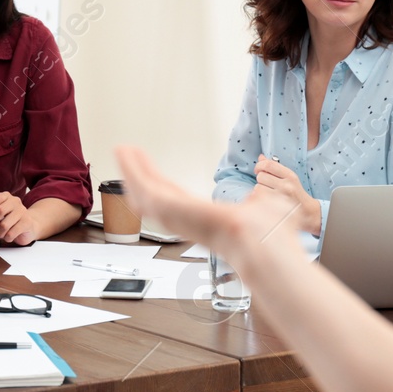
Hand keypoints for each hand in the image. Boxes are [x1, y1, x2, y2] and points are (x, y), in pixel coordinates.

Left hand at [0, 191, 36, 245]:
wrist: (27, 227)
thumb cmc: (7, 221)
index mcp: (6, 196)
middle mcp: (15, 201)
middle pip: (0, 210)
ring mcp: (22, 211)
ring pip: (5, 224)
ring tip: (0, 233)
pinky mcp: (27, 223)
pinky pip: (11, 233)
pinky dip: (7, 237)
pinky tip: (8, 236)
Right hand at [115, 146, 309, 264]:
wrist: (266, 240)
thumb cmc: (270, 234)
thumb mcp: (263, 205)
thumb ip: (257, 200)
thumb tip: (262, 193)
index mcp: (204, 219)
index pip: (174, 198)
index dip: (159, 182)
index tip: (149, 169)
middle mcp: (187, 220)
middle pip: (154, 194)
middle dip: (139, 175)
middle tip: (127, 155)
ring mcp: (176, 218)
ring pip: (144, 193)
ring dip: (131, 171)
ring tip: (122, 151)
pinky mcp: (169, 211)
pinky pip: (144, 189)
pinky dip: (133, 171)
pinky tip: (127, 155)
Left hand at [253, 155, 322, 233]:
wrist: (307, 212)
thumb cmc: (295, 194)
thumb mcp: (289, 178)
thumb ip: (274, 167)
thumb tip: (261, 157)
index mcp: (290, 175)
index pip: (268, 164)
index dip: (259, 166)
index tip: (258, 170)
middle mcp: (286, 185)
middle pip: (261, 176)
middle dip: (261, 180)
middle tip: (267, 185)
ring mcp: (281, 197)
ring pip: (258, 188)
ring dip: (259, 190)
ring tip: (268, 194)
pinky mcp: (275, 207)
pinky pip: (258, 199)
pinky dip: (258, 199)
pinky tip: (266, 201)